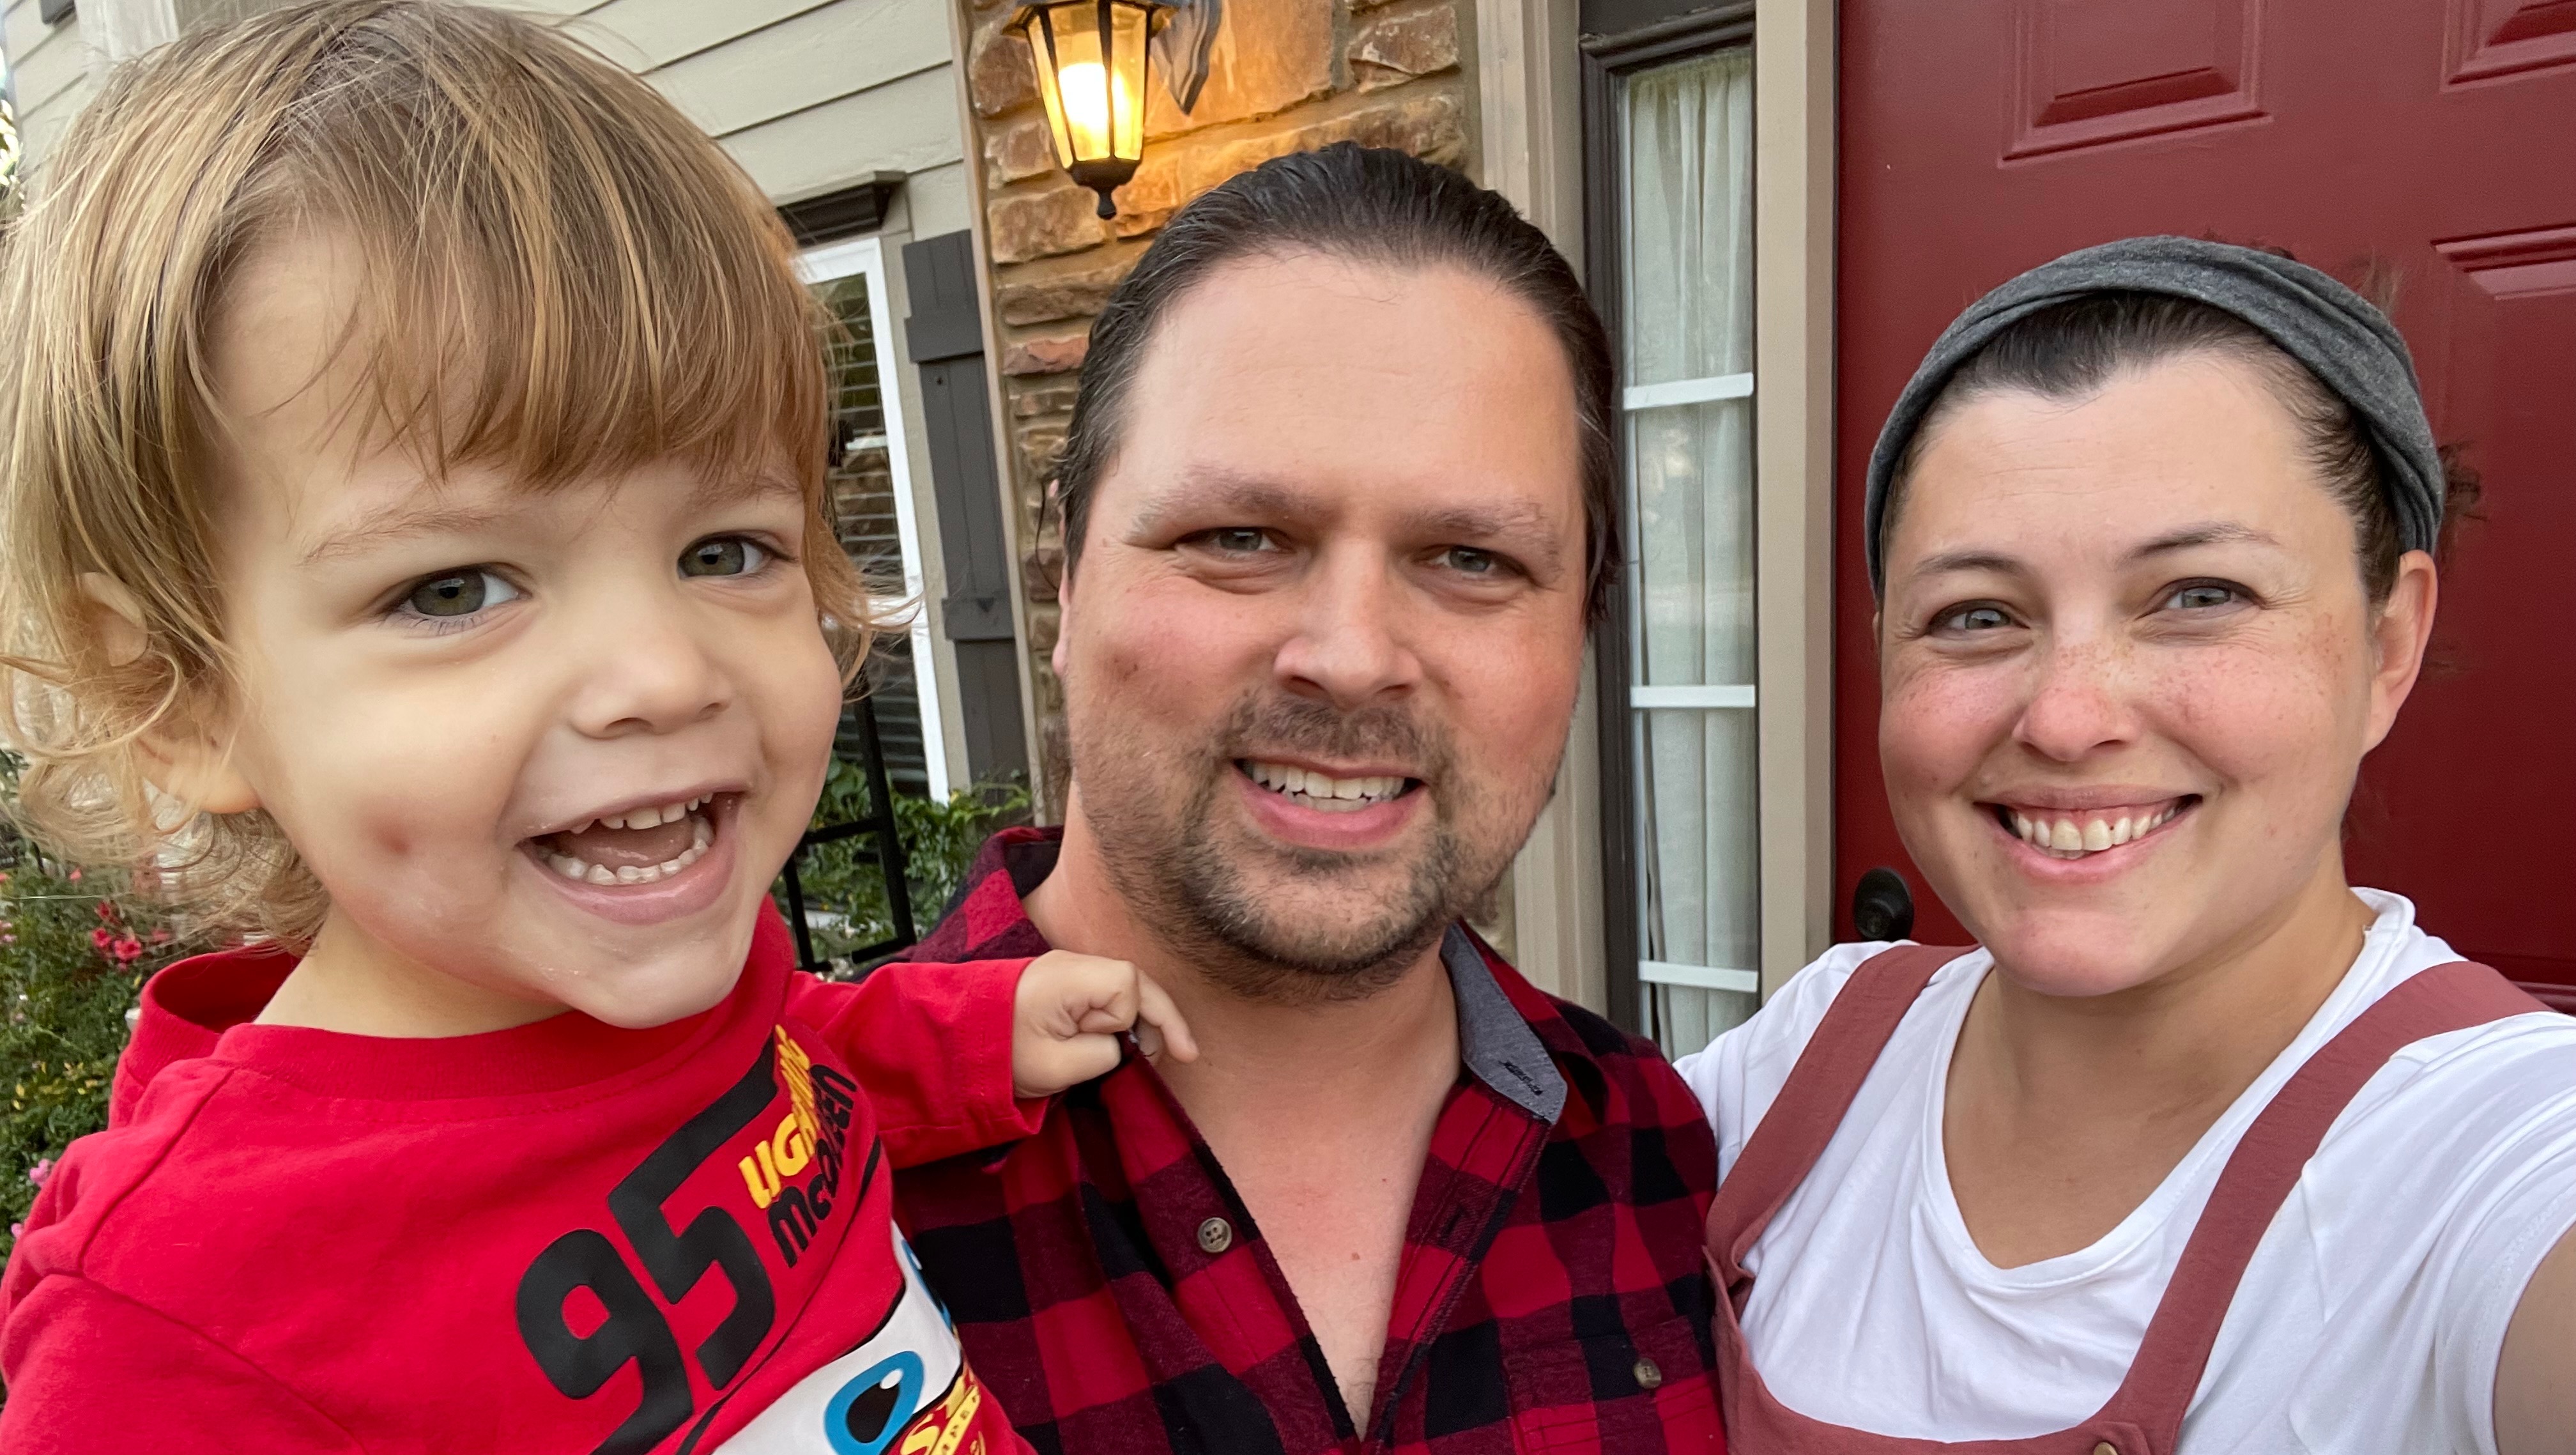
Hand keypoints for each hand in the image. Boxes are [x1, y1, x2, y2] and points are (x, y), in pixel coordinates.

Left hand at [1011, 950, 1198, 1099]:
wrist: (959, 1042)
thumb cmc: (1003, 1055)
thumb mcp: (1056, 1067)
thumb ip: (1102, 1054)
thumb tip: (1121, 1045)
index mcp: (1069, 977)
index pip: (1125, 986)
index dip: (1127, 1018)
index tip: (1105, 1043)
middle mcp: (1074, 964)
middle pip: (1137, 980)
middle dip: (1162, 1018)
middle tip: (1185, 1055)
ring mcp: (1070, 971)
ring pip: (1127, 988)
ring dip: (1145, 1019)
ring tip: (1153, 1055)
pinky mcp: (1067, 984)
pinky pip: (1109, 994)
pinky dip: (1126, 1016)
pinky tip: (1134, 1041)